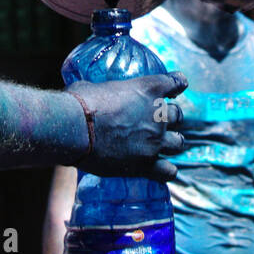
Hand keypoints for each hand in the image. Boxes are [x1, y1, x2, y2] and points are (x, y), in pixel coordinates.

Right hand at [67, 72, 187, 179]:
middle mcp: (157, 115)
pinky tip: (162, 170)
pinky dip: (167, 171)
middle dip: (169, 117)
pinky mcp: (145, 164)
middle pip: (177, 115)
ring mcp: (154, 141)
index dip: (178, 83)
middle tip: (157, 121)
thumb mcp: (96, 86)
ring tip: (161, 145)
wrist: (74, 129)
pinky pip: (168, 171)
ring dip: (172, 142)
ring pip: (179, 143)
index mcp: (148, 89)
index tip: (178, 85)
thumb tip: (95, 93)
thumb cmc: (80, 102)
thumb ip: (106, 91)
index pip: (175, 82)